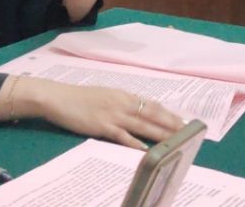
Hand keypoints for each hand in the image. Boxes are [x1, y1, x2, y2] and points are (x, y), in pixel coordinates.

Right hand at [26, 78, 184, 149]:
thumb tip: (136, 110)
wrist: (58, 98)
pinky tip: (145, 149)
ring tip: (174, 140)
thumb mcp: (104, 95)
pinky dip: (135, 143)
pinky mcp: (102, 126)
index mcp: (123, 95)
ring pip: (142, 125)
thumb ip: (120, 102)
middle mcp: (122, 103)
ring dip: (160, 133)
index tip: (181, 120)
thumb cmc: (79, 97)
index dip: (167, 113)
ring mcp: (113, 114)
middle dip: (170, 123)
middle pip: (152, 114)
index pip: (151, 104)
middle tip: (186, 132)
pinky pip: (123, 136)